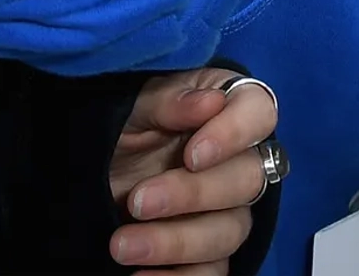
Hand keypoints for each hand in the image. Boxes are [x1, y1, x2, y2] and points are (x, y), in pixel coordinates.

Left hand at [109, 68, 278, 271]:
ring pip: (231, 231)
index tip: (192, 154)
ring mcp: (228, 210)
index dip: (235, 134)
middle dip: (193, 195)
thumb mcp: (136, 106)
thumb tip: (209, 102)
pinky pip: (213, 273)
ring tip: (122, 245)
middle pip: (248, 179)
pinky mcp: (209, 254)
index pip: (260, 113)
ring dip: (176, 242)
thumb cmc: (126, 127)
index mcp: (229, 108)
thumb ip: (170, 100)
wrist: (98, 173)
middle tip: (138, 201)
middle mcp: (239, 159)